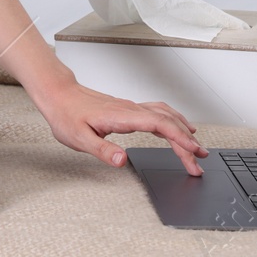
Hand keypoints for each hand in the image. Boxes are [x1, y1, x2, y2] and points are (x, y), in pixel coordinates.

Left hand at [33, 79, 208, 175]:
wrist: (58, 94)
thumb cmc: (66, 114)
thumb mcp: (79, 138)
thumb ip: (102, 150)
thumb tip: (122, 161)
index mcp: (122, 116)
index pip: (159, 124)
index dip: (179, 138)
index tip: (193, 152)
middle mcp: (130, 109)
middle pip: (168, 121)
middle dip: (187, 141)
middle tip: (199, 162)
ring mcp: (130, 108)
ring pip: (165, 115)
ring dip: (183, 129)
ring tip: (196, 146)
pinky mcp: (127, 109)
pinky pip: (157, 112)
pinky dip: (172, 121)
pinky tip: (176, 128)